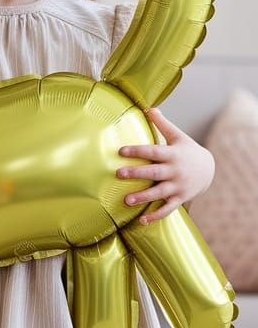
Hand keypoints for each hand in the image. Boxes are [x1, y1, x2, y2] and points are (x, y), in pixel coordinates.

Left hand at [117, 107, 214, 223]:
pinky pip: (167, 209)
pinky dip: (155, 216)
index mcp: (172, 154)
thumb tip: (149, 107)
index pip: (153, 151)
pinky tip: (141, 220)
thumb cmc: (187, 151)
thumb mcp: (178, 136)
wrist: (209, 169)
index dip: (137, 150)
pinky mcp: (179, 199)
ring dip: (143, 197)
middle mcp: (175, 171)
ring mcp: (178, 186)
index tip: (121, 150)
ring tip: (126, 200)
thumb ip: (162, 124)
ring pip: (159, 193)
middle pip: (154, 172)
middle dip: (137, 173)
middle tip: (118, 174)